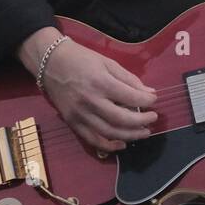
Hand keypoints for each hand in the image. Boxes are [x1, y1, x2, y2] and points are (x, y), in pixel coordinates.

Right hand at [37, 39, 157, 151]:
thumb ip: (129, 79)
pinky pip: (92, 139)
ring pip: (109, 132)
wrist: (50, 62)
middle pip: (121, 119)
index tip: (154, 100)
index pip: (130, 97)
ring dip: (130, 135)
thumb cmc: (82, 59)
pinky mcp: (72, 122)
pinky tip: (123, 144)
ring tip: (144, 132)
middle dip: (142, 121)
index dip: (146, 101)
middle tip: (153, 118)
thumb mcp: (108, 63)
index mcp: (100, 82)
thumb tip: (150, 93)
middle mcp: (90, 101)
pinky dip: (109, 146)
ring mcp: (79, 114)